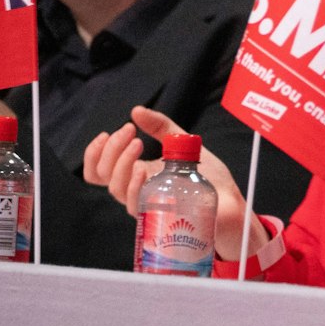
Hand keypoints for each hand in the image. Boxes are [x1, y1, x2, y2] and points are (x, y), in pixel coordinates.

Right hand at [81, 106, 263, 260]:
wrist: (231, 204)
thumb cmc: (207, 177)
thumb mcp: (184, 144)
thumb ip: (162, 128)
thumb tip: (136, 110)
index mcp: (138, 173)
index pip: (99, 171)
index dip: (93, 154)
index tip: (106, 133)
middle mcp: (138, 190)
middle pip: (103, 176)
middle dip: (111, 149)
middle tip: (129, 131)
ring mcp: (148, 203)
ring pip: (115, 189)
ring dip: (121, 162)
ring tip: (138, 143)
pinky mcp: (161, 215)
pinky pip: (135, 205)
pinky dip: (134, 185)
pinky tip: (144, 170)